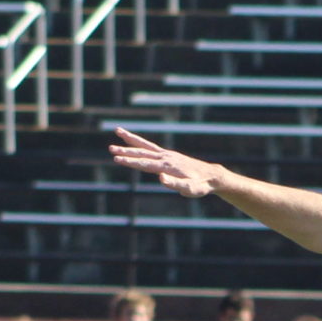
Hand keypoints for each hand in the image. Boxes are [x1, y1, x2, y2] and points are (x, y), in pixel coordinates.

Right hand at [110, 127, 224, 198]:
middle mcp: (166, 158)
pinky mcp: (169, 155)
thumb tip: (160, 178)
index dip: (130, 162)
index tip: (116, 159)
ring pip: (145, 146)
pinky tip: (134, 142)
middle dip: (126, 151)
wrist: (211, 176)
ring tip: (117, 131)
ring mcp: (167, 155)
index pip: (144, 164)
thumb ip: (175, 184)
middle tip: (110, 149)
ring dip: (131, 140)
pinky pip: (152, 147)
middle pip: (142, 153)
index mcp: (167, 166)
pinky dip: (141, 143)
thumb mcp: (189, 189)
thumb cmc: (200, 185)